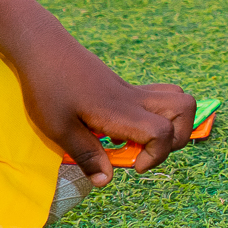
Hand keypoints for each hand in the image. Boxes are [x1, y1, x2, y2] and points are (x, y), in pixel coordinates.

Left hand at [14, 36, 194, 178]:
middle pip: (185, 108)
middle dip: (176, 138)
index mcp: (120, 111)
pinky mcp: (124, 87)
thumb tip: (106, 181)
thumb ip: (86, 155)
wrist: (43, 47)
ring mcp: (132, 90)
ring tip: (139, 139)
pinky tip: (124, 126)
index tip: (133, 165)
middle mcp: (134, 99)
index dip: (157, 156)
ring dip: (171, 123)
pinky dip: (154, 114)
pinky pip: (158, 97)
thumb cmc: (47, 86)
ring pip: (177, 98)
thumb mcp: (58, 128)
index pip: (163, 132)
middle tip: (143, 151)